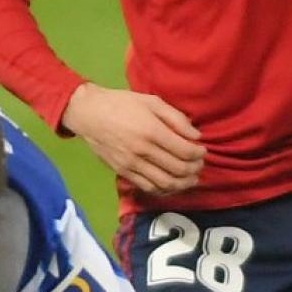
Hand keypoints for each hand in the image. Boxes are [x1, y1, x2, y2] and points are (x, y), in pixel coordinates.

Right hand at [61, 83, 205, 195]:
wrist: (89, 115)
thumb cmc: (122, 104)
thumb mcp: (152, 102)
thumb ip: (176, 118)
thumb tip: (196, 136)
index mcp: (152, 131)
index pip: (185, 151)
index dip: (198, 154)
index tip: (202, 151)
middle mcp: (143, 151)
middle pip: (178, 169)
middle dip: (194, 169)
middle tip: (199, 165)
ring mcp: (132, 165)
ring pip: (165, 183)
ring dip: (183, 184)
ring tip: (191, 179)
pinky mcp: (124, 173)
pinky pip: (149, 188)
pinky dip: (165, 190)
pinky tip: (172, 185)